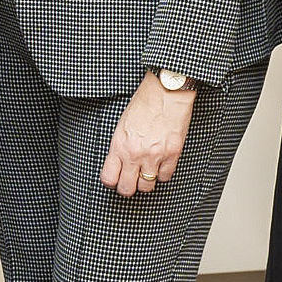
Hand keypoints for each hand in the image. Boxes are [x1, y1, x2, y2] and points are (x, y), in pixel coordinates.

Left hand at [102, 75, 194, 197]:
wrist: (166, 93)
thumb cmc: (144, 104)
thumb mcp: (122, 125)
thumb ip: (120, 147)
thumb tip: (119, 163)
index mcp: (119, 145)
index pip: (109, 178)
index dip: (111, 182)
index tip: (114, 179)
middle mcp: (135, 154)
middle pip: (127, 188)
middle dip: (127, 188)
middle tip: (130, 182)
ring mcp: (154, 156)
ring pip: (147, 186)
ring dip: (145, 182)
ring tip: (145, 173)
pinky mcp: (172, 154)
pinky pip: (165, 177)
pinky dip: (162, 174)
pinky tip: (160, 165)